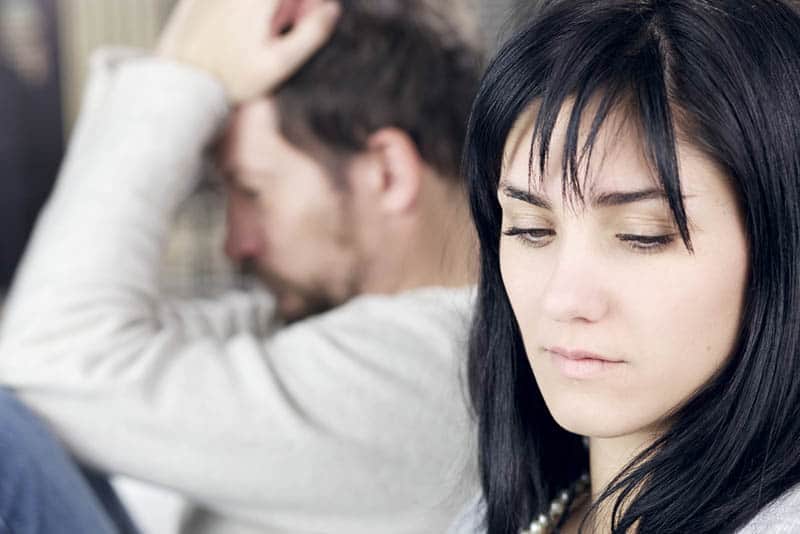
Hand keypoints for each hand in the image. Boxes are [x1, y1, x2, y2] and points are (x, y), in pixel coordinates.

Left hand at [157, 0, 339, 101]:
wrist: (181, 83)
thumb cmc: (232, 79)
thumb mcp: (279, 64)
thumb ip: (310, 35)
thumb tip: (332, 10)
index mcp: (260, 1)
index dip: (307, 5)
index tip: (309, 16)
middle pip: (275, 2)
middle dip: (283, 10)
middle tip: (278, 30)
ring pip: (251, 5)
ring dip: (263, 14)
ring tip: (252, 37)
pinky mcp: (194, 0)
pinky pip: (225, 4)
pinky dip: (234, 14)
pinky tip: (231, 36)